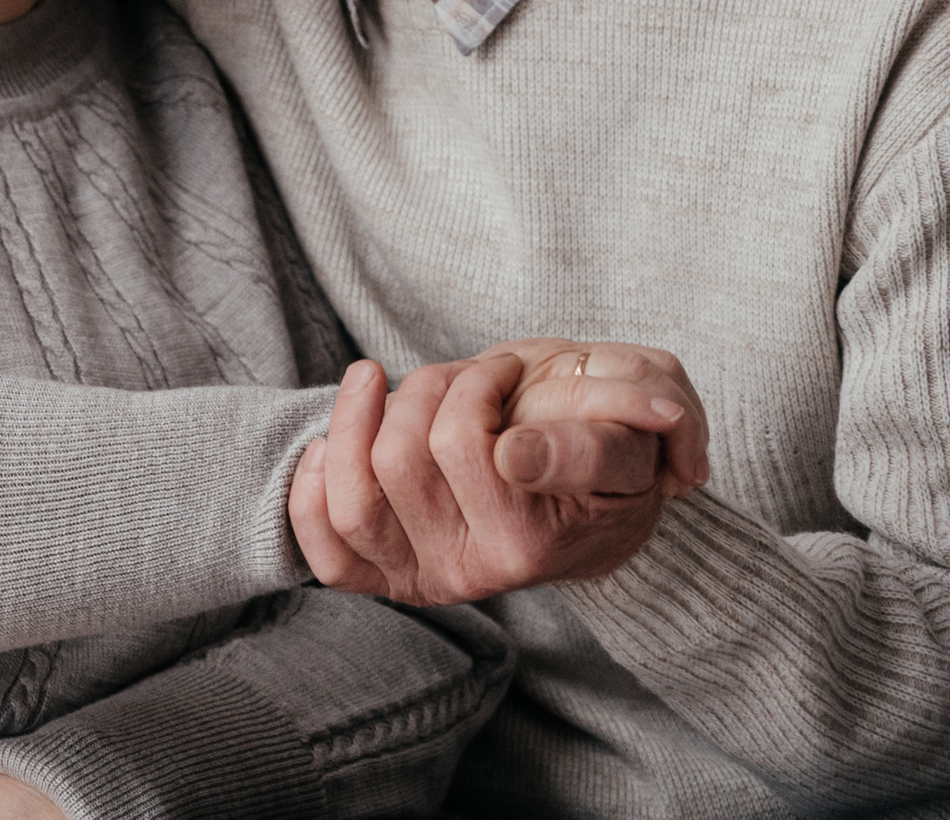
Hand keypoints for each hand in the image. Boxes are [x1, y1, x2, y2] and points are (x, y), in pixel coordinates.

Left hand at [289, 342, 709, 604]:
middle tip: (476, 376)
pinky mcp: (387, 576)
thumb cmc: (608, 443)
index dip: (478, 390)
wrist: (589, 496)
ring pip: (353, 492)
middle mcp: (480, 572)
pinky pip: (324, 545)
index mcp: (538, 539)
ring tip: (399, 388)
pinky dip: (313, 485)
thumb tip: (518, 455)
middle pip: (402, 456)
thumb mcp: (635, 427)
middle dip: (434, 386)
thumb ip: (598, 436)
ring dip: (363, 418)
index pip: (474, 449)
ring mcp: (428, 578)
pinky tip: (334, 442)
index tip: (504, 371)